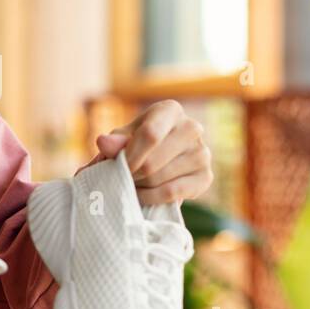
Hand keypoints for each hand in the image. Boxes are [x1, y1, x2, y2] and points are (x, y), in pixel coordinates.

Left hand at [94, 100, 213, 204]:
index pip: (150, 134)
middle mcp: (192, 127)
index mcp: (171, 110)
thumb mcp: (124, 136)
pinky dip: (151, 197)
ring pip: (161, 178)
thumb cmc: (138, 142)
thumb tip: (103, 143)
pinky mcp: (206, 177)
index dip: (130, 155)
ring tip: (130, 184)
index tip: (116, 167)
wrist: (161, 158)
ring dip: (139, 186)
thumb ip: (115, 141)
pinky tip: (141, 195)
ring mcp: (202, 153)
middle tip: (120, 178)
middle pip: (153, 161)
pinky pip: (173, 193)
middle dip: (131, 174)